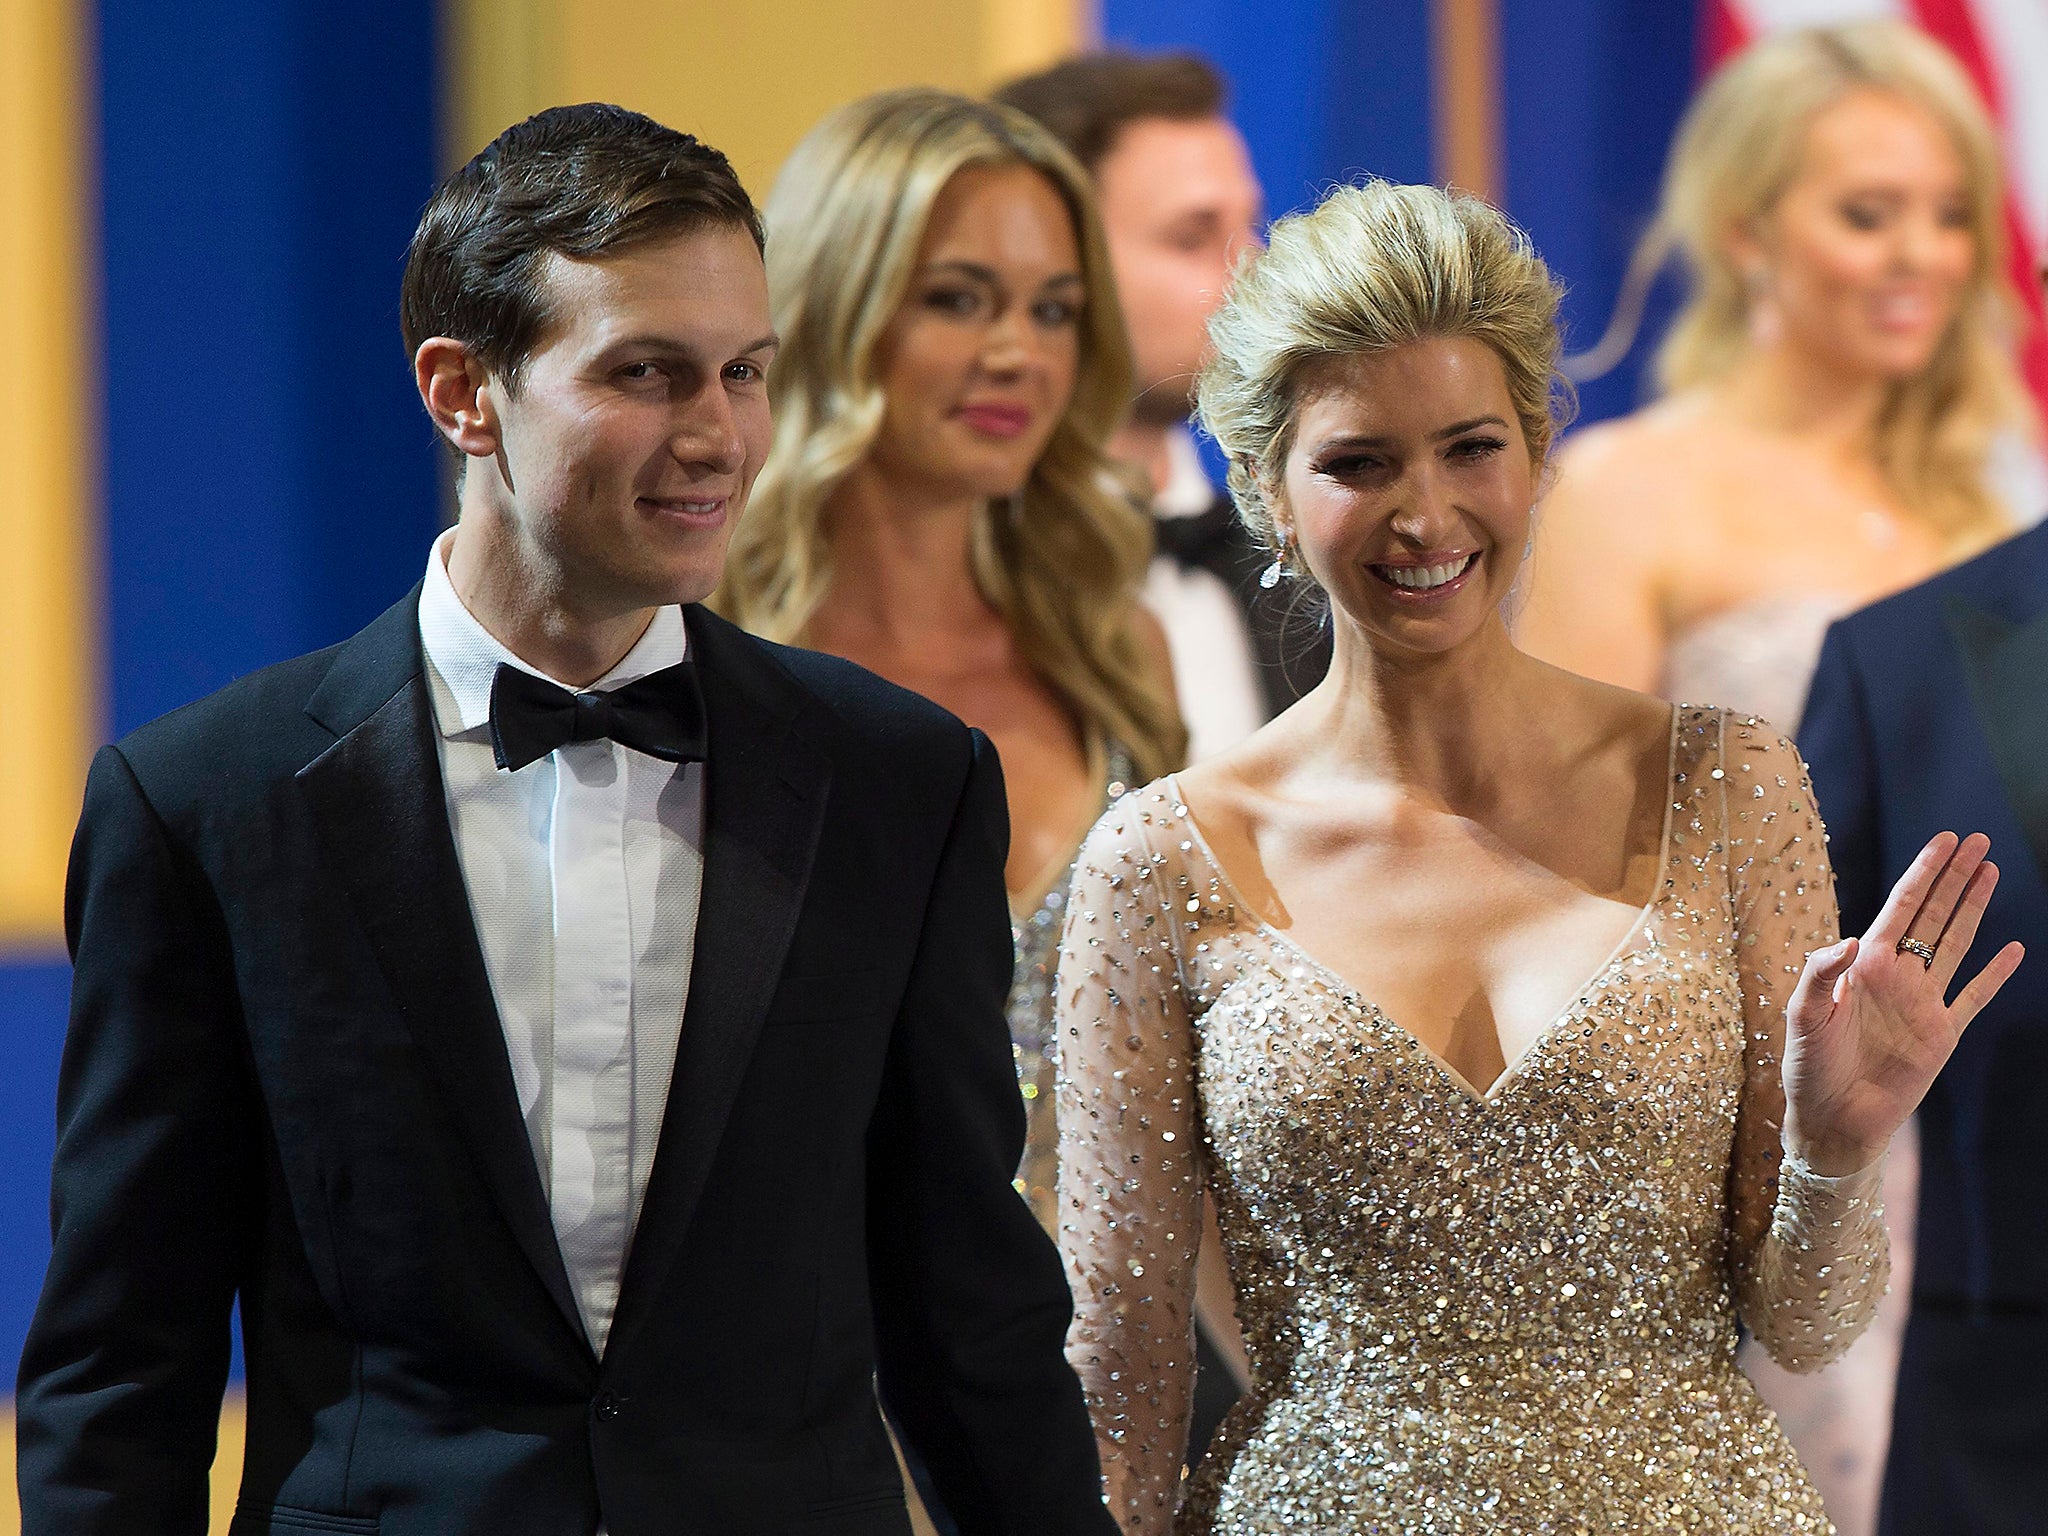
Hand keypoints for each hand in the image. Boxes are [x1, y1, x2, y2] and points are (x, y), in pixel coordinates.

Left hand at [1780, 831, 2024, 1175]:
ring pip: (1955, 943)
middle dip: (1954, 876)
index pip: (1901, 906)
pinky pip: (1973, 996)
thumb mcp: (1801, 1016)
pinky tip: (2013, 949)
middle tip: (1977, 839)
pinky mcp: (1941, 1035)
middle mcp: (1896, 976)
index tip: (1945, 840)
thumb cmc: (1807, 1068)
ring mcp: (1922, 1003)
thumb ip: (1819, 973)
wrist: (1832, 1120)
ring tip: (1991, 871)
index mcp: (1863, 965)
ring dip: (1974, 908)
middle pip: (1932, 913)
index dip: (1924, 871)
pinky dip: (1995, 974)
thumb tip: (1854, 938)